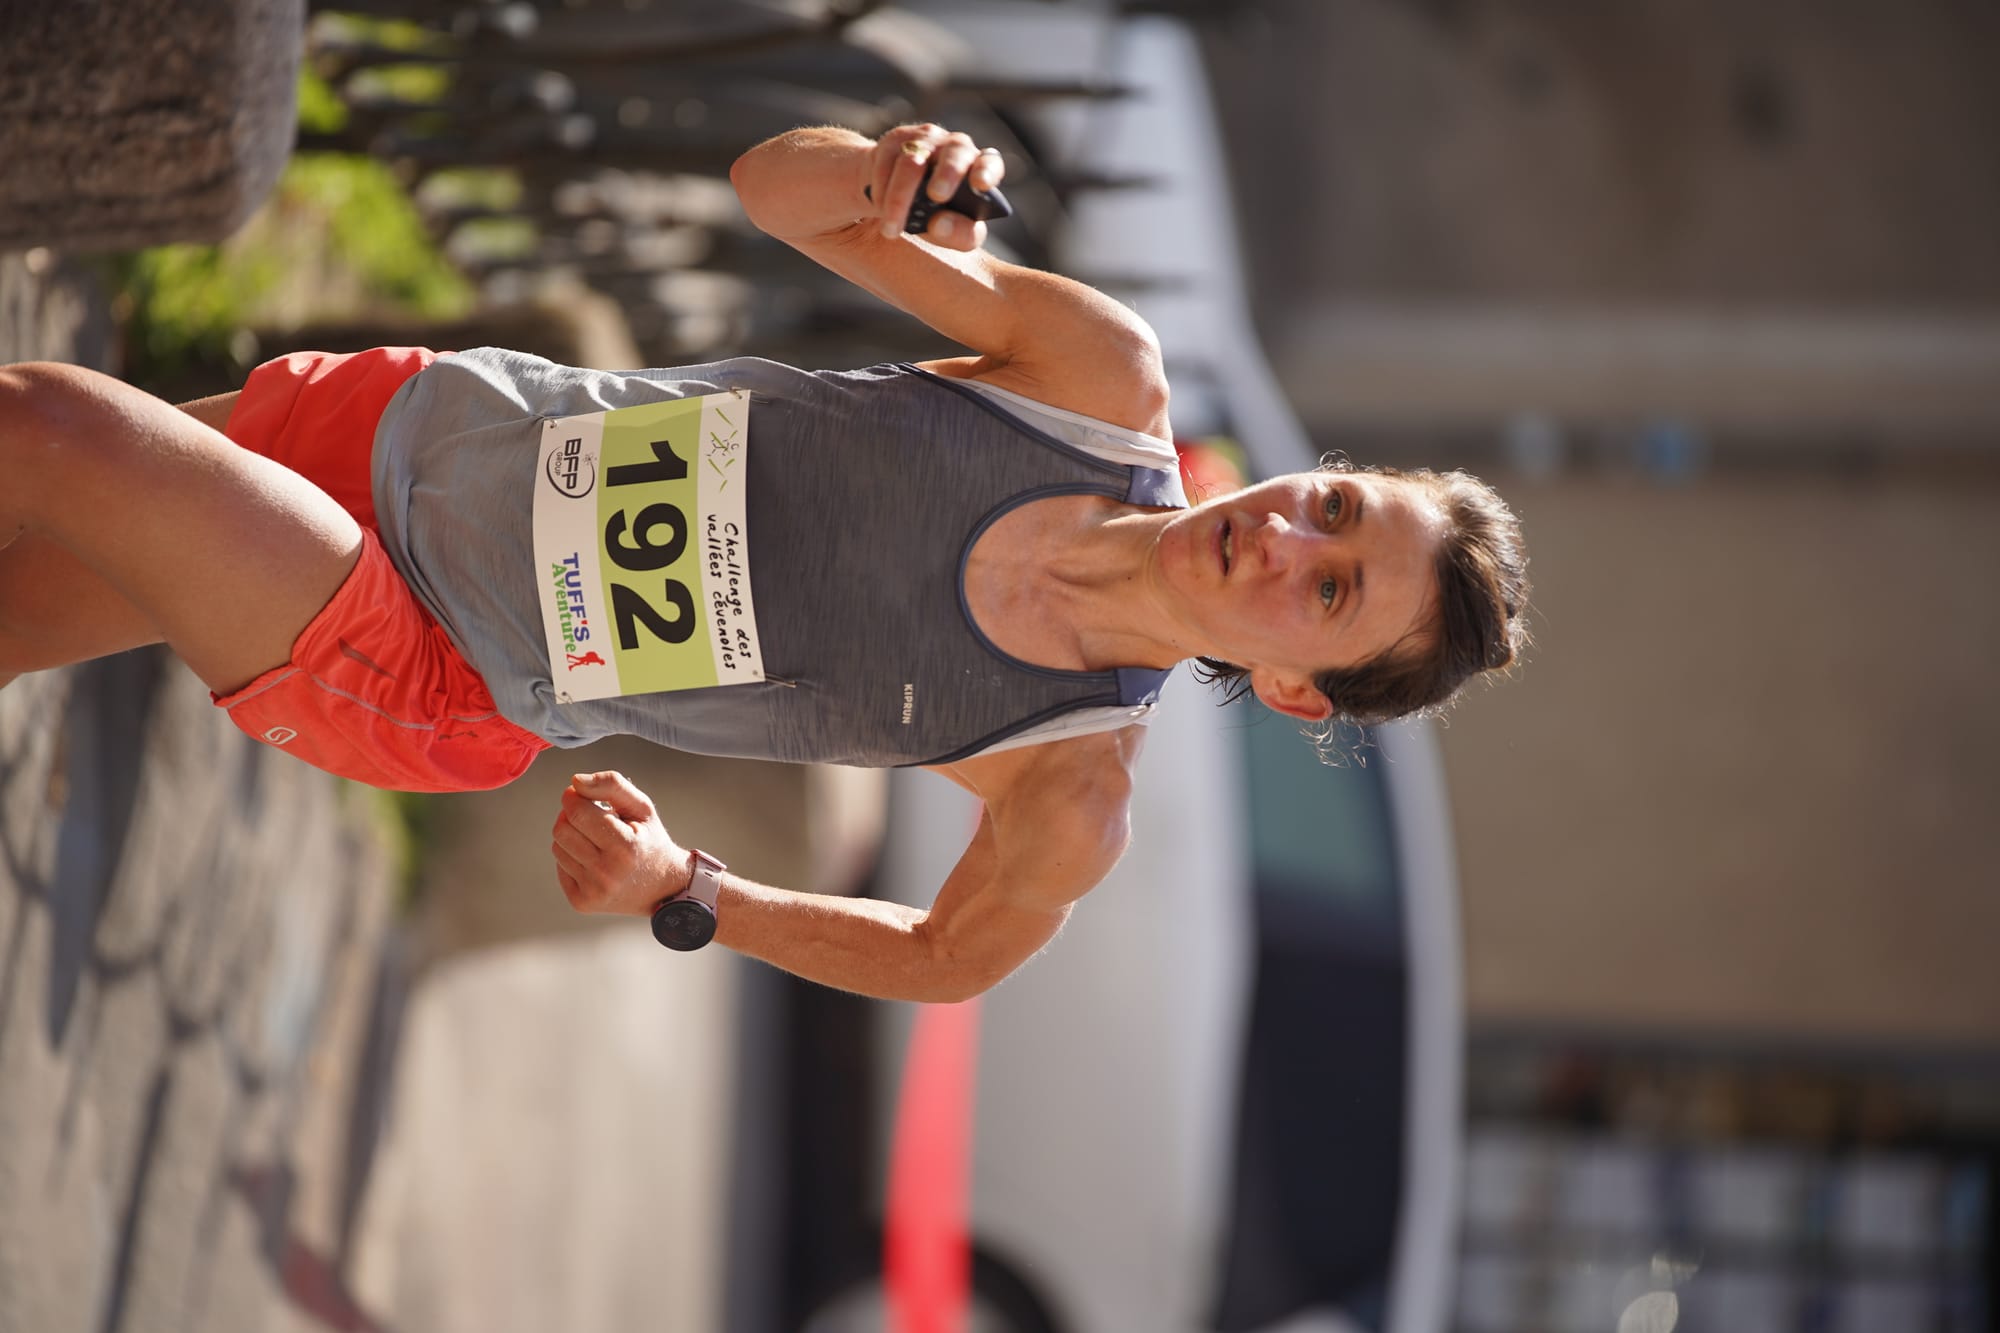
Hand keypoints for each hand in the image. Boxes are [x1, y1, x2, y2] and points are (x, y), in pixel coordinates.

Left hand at [551, 771, 689, 915]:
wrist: (662, 888)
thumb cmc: (649, 841)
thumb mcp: (642, 807)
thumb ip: (611, 785)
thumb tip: (575, 781)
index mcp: (625, 847)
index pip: (577, 812)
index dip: (573, 797)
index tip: (582, 795)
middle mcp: (607, 873)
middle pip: (561, 829)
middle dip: (571, 816)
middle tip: (590, 817)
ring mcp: (593, 892)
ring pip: (557, 847)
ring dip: (571, 837)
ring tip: (595, 840)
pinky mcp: (582, 903)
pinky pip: (560, 867)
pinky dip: (572, 858)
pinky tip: (592, 859)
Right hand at [868, 123, 1005, 249]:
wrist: (893, 196)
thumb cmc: (934, 215)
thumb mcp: (952, 232)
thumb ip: (959, 235)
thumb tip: (940, 224)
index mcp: (978, 169)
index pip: (990, 162)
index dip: (987, 171)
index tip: (982, 185)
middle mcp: (956, 148)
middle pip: (956, 154)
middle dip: (948, 173)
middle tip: (937, 196)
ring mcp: (925, 141)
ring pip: (912, 163)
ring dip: (900, 198)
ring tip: (892, 229)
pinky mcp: (895, 141)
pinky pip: (886, 165)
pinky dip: (882, 192)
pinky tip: (880, 208)